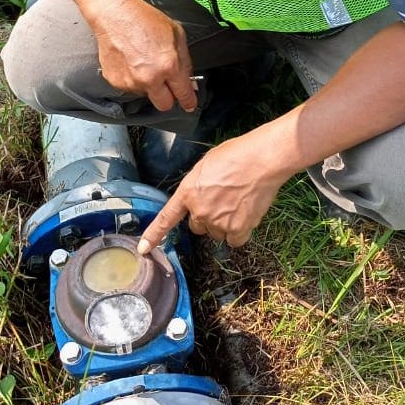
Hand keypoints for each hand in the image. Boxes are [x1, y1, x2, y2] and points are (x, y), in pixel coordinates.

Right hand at [92, 0, 196, 111]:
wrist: (114, 14)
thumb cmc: (144, 19)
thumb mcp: (176, 34)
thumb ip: (185, 61)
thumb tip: (188, 81)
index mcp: (169, 65)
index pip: (183, 95)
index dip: (188, 101)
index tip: (189, 104)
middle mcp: (150, 78)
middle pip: (164, 105)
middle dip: (167, 97)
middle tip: (166, 84)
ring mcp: (131, 82)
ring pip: (145, 95)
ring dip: (148, 85)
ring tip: (143, 63)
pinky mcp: (115, 81)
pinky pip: (129, 88)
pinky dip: (132, 79)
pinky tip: (131, 62)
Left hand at [136, 128, 288, 251]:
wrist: (260, 161)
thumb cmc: (236, 155)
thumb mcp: (206, 164)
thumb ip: (198, 185)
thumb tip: (201, 195)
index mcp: (188, 192)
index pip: (167, 218)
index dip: (154, 234)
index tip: (143, 249)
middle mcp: (200, 210)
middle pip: (198, 226)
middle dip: (207, 217)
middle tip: (223, 199)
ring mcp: (218, 222)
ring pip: (217, 233)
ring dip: (225, 224)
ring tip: (238, 202)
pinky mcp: (237, 229)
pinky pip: (235, 240)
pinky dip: (240, 232)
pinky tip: (246, 214)